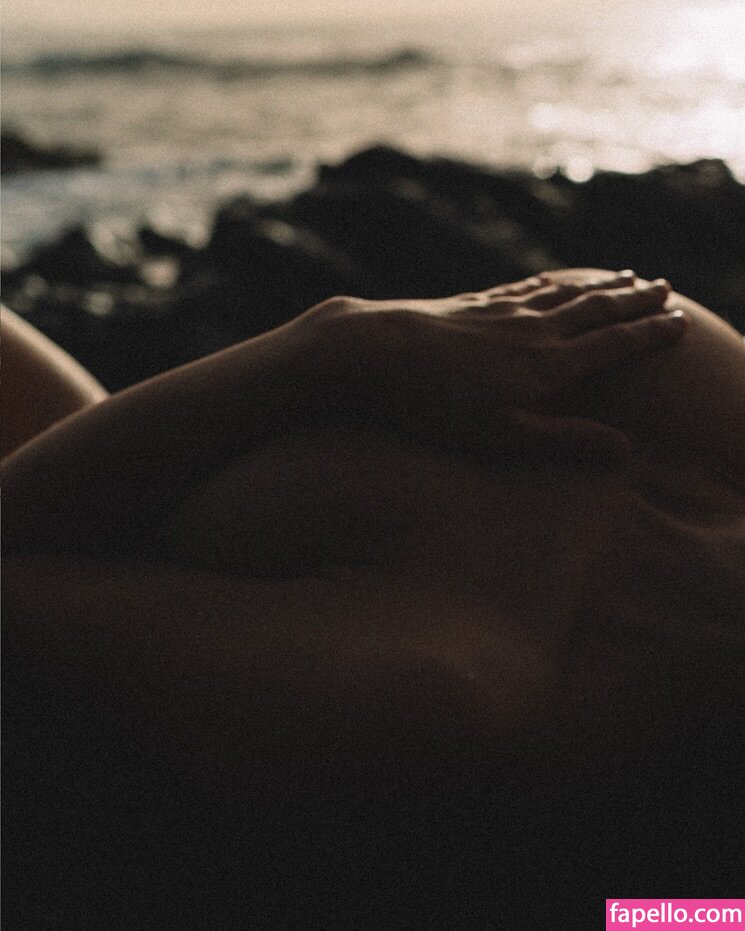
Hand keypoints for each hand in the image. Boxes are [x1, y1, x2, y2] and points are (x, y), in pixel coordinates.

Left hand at [309, 270, 686, 461]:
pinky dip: (549, 283)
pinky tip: (551, 282)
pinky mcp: (471, 305)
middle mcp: (532, 332)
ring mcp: (501, 314)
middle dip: (634, 300)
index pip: (613, 345)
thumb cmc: (436, 405)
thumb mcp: (502, 436)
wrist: (375, 350)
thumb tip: (625, 448)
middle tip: (664, 287)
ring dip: (598, 287)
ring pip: (563, 295)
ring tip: (624, 275)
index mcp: (547, 366)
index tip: (680, 321)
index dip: (650, 334)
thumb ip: (563, 439)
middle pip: (595, 311)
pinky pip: (524, 289)